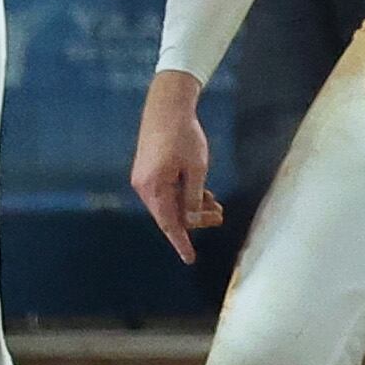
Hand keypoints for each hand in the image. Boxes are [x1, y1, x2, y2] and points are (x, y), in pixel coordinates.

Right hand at [131, 72, 222, 264]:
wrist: (167, 106)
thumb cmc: (184, 135)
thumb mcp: (196, 168)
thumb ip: (194, 197)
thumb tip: (192, 222)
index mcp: (154, 188)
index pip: (168, 224)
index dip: (181, 242)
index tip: (190, 259)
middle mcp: (144, 187)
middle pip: (170, 214)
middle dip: (194, 219)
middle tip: (219, 216)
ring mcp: (144, 179)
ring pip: (169, 203)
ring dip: (191, 206)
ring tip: (215, 205)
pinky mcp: (148, 171)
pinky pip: (166, 192)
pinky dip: (183, 195)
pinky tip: (202, 193)